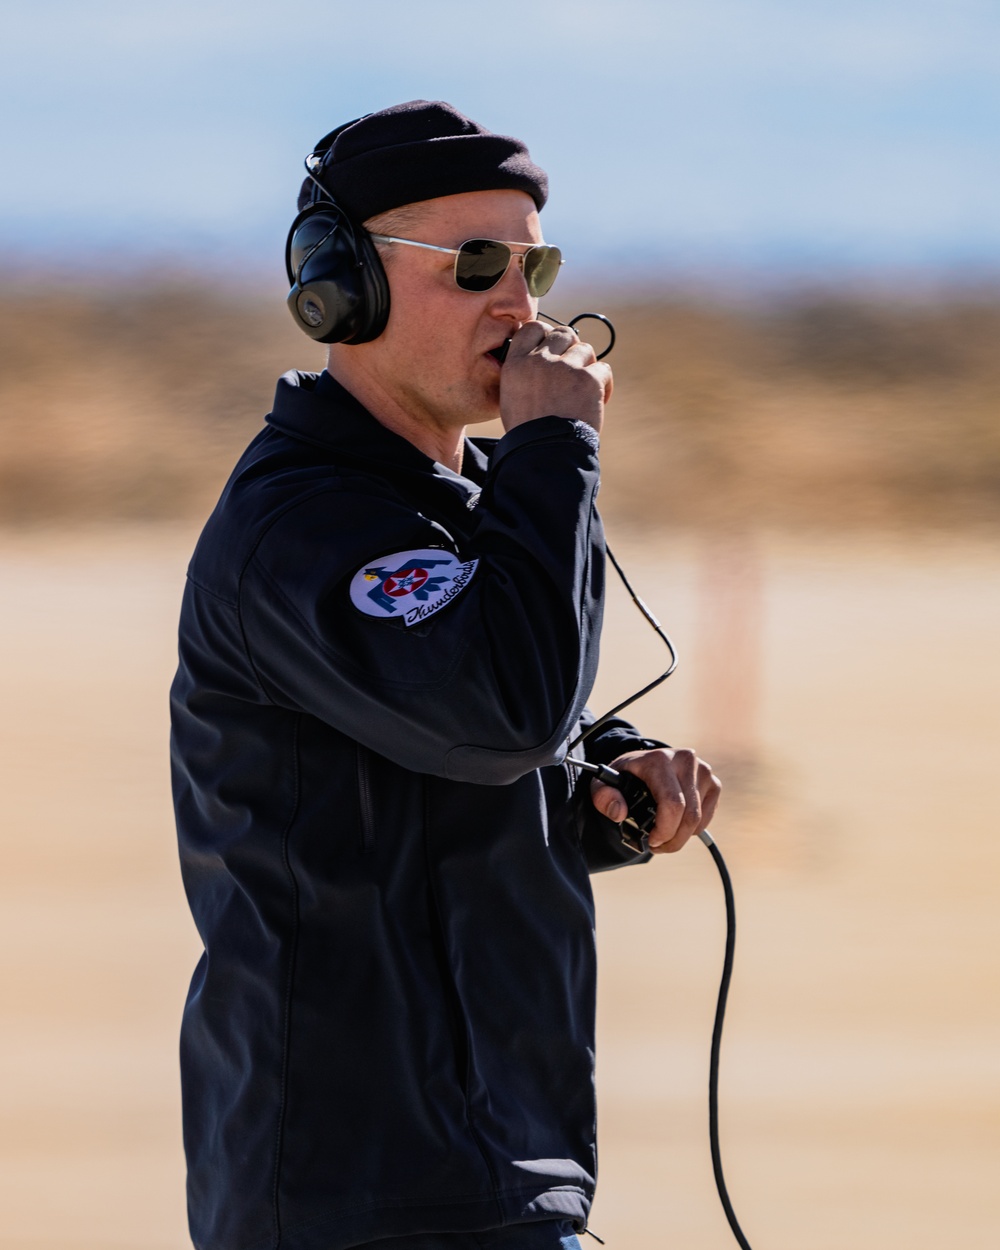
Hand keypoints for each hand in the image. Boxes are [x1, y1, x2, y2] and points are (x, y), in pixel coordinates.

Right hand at [500, 319, 612, 434]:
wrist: (545, 454)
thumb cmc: (528, 433)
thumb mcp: (510, 397)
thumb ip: (523, 372)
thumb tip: (540, 356)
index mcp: (516, 363)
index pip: (533, 328)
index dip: (546, 335)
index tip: (553, 350)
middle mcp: (539, 360)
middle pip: (563, 333)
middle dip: (570, 348)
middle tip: (572, 370)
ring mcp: (565, 368)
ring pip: (585, 349)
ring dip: (587, 366)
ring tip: (583, 390)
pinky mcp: (588, 379)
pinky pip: (603, 369)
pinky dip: (603, 384)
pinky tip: (597, 400)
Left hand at [590, 747, 721, 853]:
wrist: (645, 763)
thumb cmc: (625, 776)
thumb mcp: (604, 783)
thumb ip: (604, 797)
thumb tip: (619, 812)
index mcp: (659, 760)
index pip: (673, 803)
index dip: (665, 830)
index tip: (652, 841)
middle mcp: (685, 761)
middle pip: (689, 815)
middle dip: (673, 839)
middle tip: (656, 846)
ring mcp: (703, 771)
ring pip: (699, 819)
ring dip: (682, 837)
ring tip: (664, 837)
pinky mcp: (713, 783)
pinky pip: (707, 817)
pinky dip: (693, 829)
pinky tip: (676, 826)